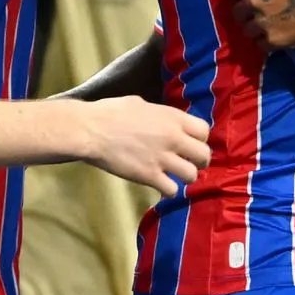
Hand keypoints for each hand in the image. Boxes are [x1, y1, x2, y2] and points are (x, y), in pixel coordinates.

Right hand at [77, 97, 210, 197]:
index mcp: (172, 117)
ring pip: (191, 175)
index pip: (204, 131)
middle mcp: (173, 138)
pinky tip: (160, 186)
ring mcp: (162, 158)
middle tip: (189, 163)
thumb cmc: (111, 112)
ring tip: (174, 176)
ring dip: (184, 177)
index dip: (199, 139)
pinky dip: (168, 190)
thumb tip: (164, 121)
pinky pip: (172, 190)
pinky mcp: (149, 176)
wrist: (90, 130)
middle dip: (199, 161)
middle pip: (204, 155)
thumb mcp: (142, 104)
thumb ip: (159, 115)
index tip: (191, 143)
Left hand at [225, 0, 294, 49]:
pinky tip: (276, 29)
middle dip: (246, 7)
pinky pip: (259, 43)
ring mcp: (263, 24)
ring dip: (254, 24)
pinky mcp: (275, 41)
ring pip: (246, 28)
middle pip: (236, 11)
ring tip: (268, 19)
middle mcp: (252, 2)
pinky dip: (265, 38)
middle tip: (261, 4)